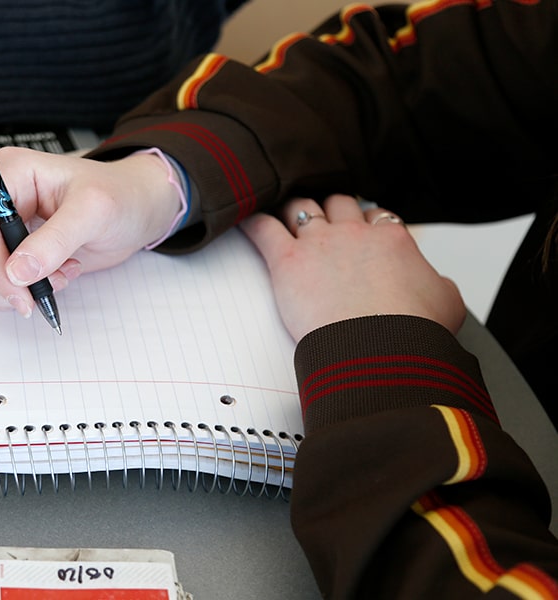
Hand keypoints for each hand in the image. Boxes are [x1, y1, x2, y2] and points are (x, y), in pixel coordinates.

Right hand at [0, 147, 181, 317]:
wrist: (134, 209)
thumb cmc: (118, 195)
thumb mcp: (94, 211)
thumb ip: (56, 240)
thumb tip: (19, 270)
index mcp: (9, 174)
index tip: (21, 290)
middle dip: (5, 282)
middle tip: (45, 287)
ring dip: (15, 289)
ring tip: (60, 274)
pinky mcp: (8, 251)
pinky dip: (21, 293)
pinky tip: (55, 275)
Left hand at [241, 194, 465, 340]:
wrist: (382, 350)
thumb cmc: (413, 332)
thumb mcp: (447, 302)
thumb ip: (439, 284)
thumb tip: (437, 284)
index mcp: (391, 239)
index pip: (376, 216)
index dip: (366, 223)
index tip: (360, 233)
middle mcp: (354, 233)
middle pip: (337, 204)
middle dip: (330, 209)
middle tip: (322, 221)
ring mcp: (319, 243)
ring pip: (300, 207)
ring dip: (293, 210)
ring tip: (284, 215)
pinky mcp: (287, 261)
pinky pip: (263, 229)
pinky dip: (253, 222)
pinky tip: (246, 221)